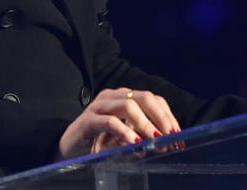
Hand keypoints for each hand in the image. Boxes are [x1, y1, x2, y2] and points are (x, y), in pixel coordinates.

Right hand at [57, 88, 180, 158]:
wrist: (68, 150)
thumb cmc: (100, 143)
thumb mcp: (126, 138)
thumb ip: (143, 136)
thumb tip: (167, 141)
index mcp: (124, 97)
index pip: (152, 99)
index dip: (167, 115)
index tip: (178, 133)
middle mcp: (113, 96)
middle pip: (143, 98)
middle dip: (161, 118)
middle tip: (170, 136)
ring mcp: (99, 106)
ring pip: (129, 106)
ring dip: (146, 125)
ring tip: (155, 141)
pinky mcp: (88, 120)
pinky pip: (110, 122)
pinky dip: (125, 132)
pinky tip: (134, 143)